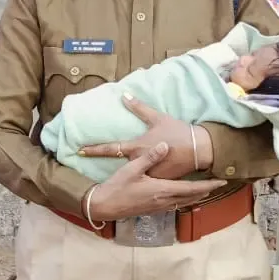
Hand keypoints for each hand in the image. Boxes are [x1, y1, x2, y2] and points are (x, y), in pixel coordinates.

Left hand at [79, 95, 213, 177]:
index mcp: (137, 146)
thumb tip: (124, 95)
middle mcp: (139, 161)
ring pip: (135, 174)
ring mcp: (149, 173)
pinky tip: (139, 184)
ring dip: (129, 175)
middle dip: (112, 166)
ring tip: (120, 177)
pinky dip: (143, 180)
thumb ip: (139, 107)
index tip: (79, 150)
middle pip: (121, 164)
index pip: (111, 148)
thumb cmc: (178, 131)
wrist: (199, 149)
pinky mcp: (160, 181)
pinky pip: (148, 180)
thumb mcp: (157, 117)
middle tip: (101, 167)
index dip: (94, 149)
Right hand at [88, 144, 226, 221]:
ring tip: (205, 190)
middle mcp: (164, 200)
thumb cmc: (118, 187)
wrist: (105, 206)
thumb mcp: (132, 169)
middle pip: (191, 197)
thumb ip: (150, 157)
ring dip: (196, 196)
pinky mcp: (153, 210)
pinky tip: (183, 197)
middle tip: (218, 185)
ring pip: (184, 202)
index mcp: (162, 189)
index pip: (192, 188)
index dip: (208, 185)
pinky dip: (184, 200)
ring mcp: (159, 207)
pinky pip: (175, 205)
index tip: (222, 181)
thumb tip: (165, 145)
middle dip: (206, 191)